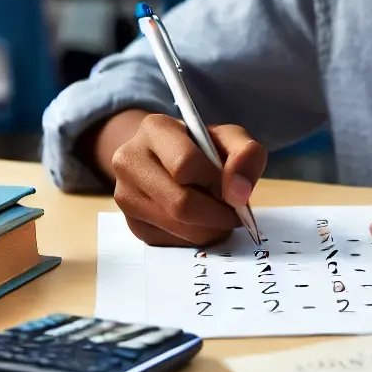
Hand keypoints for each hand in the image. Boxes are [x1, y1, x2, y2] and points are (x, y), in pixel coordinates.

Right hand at [111, 113, 266, 246]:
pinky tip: (201, 222)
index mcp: (154, 129)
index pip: (185, 164)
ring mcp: (125, 196)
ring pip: (177, 228)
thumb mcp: (229, 138)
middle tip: (234, 212)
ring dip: (210, 228)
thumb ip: (245, 154)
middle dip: (217, 214)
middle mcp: (129, 161)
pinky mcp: (132, 224)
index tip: (230, 185)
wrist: (167, 157)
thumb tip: (239, 194)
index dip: (216, 181)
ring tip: (220, 215)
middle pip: (180, 203)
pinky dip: (196, 237)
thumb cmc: (202, 146)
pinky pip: (171, 242)